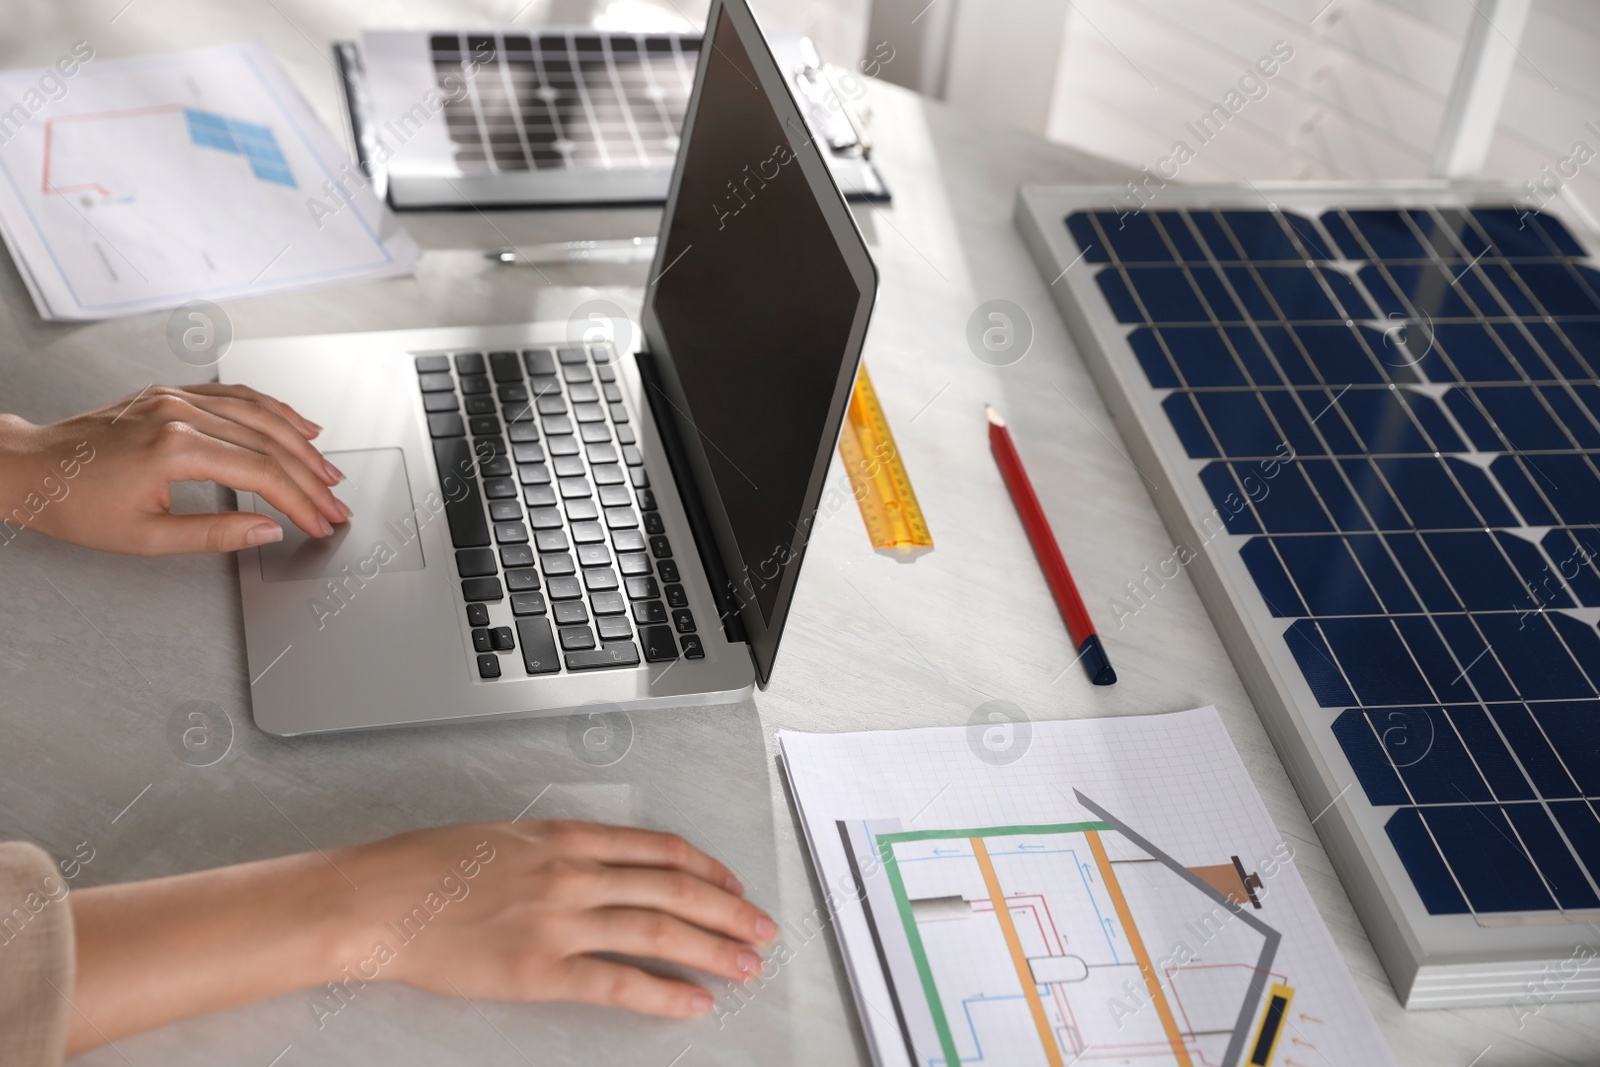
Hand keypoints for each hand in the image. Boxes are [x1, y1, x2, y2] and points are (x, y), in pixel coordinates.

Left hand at [0, 384, 348, 554]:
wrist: (28, 469)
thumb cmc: (74, 504)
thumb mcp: (146, 537)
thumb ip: (215, 534)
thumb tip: (268, 530)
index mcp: (174, 449)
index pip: (261, 474)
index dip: (299, 502)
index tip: (319, 523)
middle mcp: (179, 413)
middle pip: (269, 443)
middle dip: (310, 478)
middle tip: (335, 504)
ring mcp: (175, 397)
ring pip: (258, 413)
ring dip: (301, 442)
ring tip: (328, 469)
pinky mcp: (170, 393)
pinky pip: (234, 394)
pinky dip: (271, 409)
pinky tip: (295, 423)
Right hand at [336, 820, 775, 1016]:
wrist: (375, 899)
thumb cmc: (426, 867)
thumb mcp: (502, 836)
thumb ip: (555, 849)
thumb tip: (597, 861)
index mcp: (564, 837)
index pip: (657, 849)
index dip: (705, 868)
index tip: (732, 883)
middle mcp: (572, 873)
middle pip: (673, 889)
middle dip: (728, 910)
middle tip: (762, 927)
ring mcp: (559, 921)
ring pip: (658, 932)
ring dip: (712, 950)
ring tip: (746, 966)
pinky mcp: (540, 970)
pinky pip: (618, 983)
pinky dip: (664, 995)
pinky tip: (694, 1002)